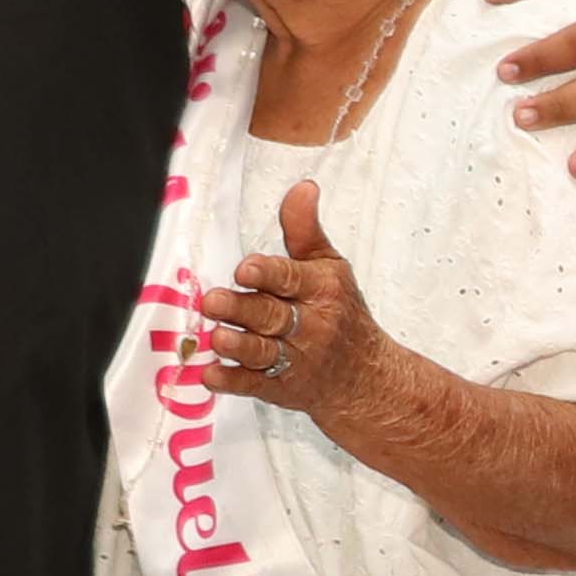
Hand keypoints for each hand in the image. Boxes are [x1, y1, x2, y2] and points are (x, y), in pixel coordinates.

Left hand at [199, 180, 399, 431]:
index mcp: (321, 290)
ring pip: (262, 352)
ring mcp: (295, 361)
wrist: (365, 377)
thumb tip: (303, 187)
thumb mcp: (330, 267)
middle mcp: (310, 326)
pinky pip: (253, 386)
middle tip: (213, 301)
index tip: (245, 269)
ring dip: (238, 345)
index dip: (267, 274)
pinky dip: (231, 382)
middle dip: (242, 309)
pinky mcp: (280, 388)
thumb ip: (305, 230)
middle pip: (271, 315)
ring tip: (216, 336)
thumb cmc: (341, 313)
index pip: (292, 279)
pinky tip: (211, 375)